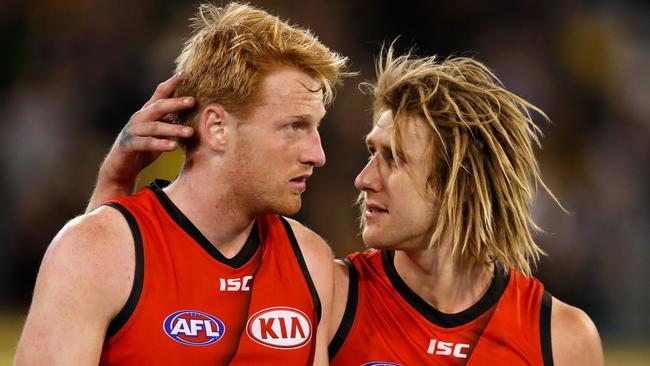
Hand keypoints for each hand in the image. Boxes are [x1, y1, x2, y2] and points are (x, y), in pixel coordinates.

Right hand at [86, 73, 195, 211]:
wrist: (121, 168)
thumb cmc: (144, 147)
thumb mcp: (159, 131)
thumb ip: (170, 119)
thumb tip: (191, 107)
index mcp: (148, 112)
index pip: (160, 94)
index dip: (171, 83)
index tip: (185, 74)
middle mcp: (139, 118)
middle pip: (158, 107)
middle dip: (176, 103)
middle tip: (193, 101)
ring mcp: (132, 131)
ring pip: (154, 127)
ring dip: (173, 129)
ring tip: (190, 132)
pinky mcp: (128, 146)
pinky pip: (146, 144)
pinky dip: (160, 145)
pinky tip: (173, 147)